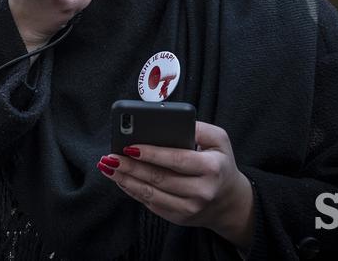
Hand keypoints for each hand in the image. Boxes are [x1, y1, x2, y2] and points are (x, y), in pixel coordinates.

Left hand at [98, 122, 254, 251]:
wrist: (229, 202)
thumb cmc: (220, 164)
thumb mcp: (219, 140)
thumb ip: (199, 128)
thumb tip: (170, 121)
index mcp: (212, 168)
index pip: (177, 160)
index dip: (151, 154)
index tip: (129, 146)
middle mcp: (201, 191)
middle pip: (159, 178)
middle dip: (130, 167)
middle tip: (110, 157)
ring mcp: (189, 208)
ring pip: (151, 193)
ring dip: (125, 180)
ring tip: (108, 167)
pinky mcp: (178, 217)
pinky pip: (151, 203)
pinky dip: (132, 190)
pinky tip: (120, 179)